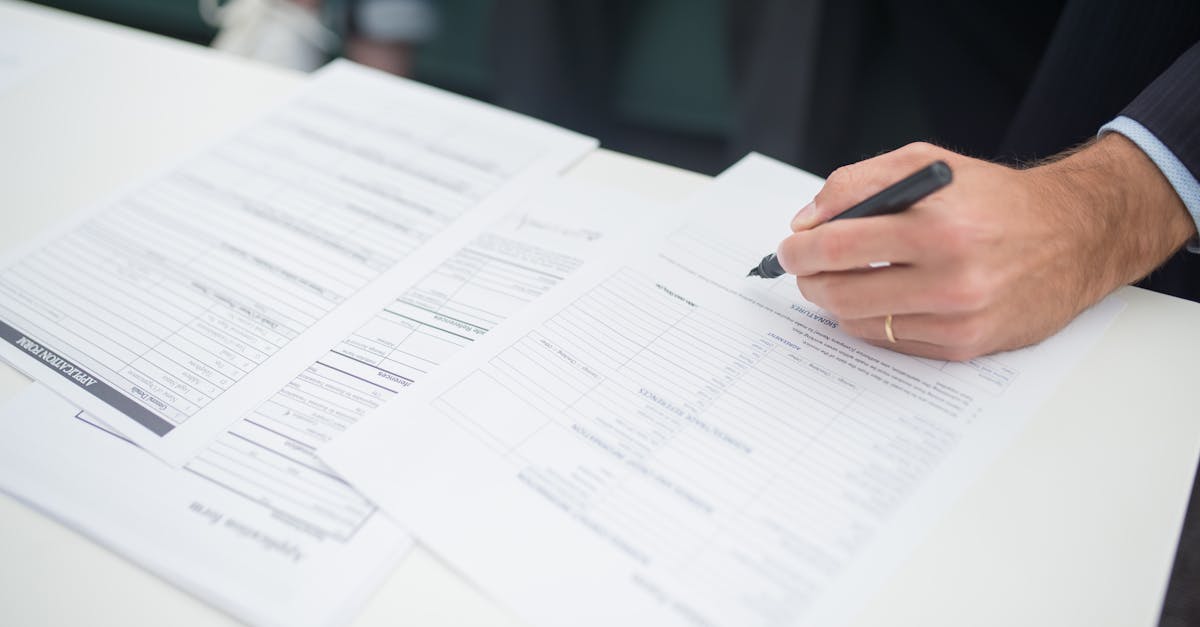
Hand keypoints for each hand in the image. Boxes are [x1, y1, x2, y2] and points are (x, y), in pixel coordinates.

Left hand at [775, 137, 1196, 359]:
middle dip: (809, 280)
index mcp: (937, 224)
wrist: (1074, 235)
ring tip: (842, 281)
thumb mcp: (928, 165)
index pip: (838, 246)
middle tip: (804, 269)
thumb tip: (805, 221)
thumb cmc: (994, 198)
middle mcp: (950, 276)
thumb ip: (857, 183)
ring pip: (860, 322)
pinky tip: (882, 299)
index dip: (799, 250)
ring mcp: (958, 317)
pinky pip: (891, 342)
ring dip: (837, 303)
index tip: (788, 248)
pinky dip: (873, 321)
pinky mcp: (966, 346)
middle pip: (840, 292)